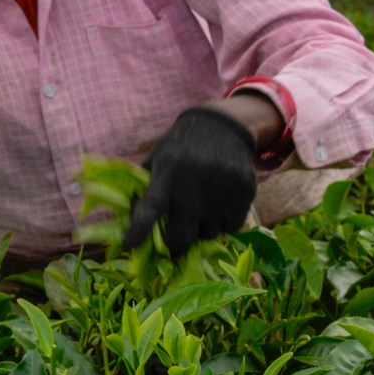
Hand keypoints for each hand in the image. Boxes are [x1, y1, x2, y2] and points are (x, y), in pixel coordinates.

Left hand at [124, 105, 257, 257]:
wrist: (223, 128)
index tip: (128, 245)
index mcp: (169, 173)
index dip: (139, 230)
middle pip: (181, 236)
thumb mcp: (158, 158)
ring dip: (200, 229)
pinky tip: (217, 204)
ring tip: (199, 207)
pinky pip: (230, 228)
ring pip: (207, 235)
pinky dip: (221, 224)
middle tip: (172, 241)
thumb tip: (132, 222)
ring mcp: (222, 193)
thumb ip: (145, 187)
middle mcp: (195, 186)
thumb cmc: (182, 148)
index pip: (151, 208)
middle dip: (174, 246)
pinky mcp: (244, 196)